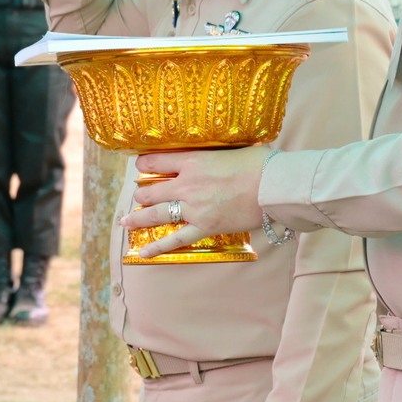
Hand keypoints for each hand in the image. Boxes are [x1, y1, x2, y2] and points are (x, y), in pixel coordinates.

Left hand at [120, 145, 269, 258]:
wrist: (275, 186)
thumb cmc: (261, 163)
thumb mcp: (233, 148)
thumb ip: (218, 152)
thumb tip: (222, 150)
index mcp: (192, 161)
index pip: (155, 161)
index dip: (144, 165)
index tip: (141, 167)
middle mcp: (186, 184)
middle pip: (151, 190)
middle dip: (142, 193)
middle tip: (139, 195)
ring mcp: (193, 208)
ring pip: (156, 213)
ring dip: (138, 217)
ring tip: (126, 220)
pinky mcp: (204, 227)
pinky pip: (175, 239)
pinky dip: (157, 247)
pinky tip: (143, 252)